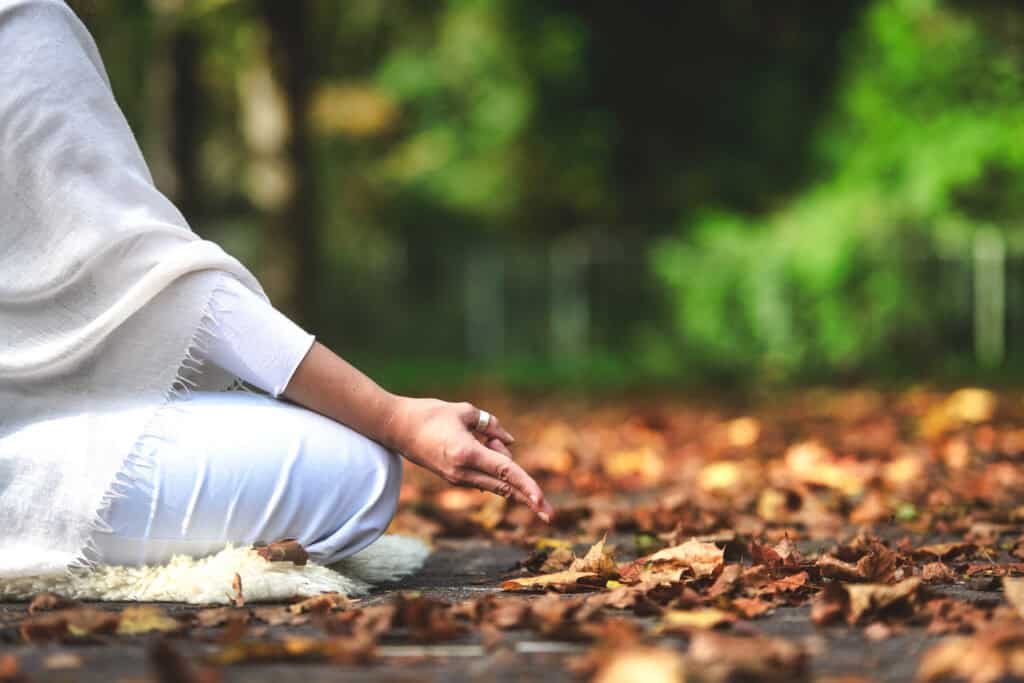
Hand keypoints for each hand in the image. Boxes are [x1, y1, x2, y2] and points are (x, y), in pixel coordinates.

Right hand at [388, 397, 553, 522]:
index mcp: (467, 454)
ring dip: (503, 466)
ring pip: (495, 483)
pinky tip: (484, 446)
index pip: (505, 471)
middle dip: (527, 492)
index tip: (543, 502)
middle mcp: (463, 472)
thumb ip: (491, 425)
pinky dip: (493, 468)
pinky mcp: (453, 479)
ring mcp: (457, 479)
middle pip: (505, 485)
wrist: (395, 428)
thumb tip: (509, 441)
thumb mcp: (464, 411)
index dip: (527, 485)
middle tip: (521, 479)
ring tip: (484, 436)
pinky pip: (484, 479)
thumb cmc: (429, 414)